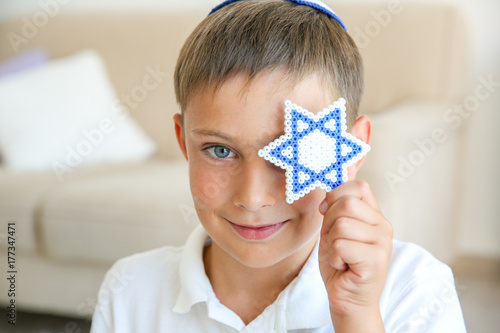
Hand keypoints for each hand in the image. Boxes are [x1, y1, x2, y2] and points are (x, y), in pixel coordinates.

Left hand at [318, 180, 392, 331]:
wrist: (347, 298)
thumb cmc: (341, 264)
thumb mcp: (334, 230)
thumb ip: (335, 210)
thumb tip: (327, 195)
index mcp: (374, 215)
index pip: (359, 186)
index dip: (336, 195)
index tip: (326, 212)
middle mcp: (383, 225)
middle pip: (346, 203)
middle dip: (330, 222)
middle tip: (335, 242)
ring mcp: (383, 242)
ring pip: (342, 224)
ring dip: (332, 243)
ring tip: (341, 256)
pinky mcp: (376, 259)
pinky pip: (341, 245)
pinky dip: (335, 257)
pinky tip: (344, 266)